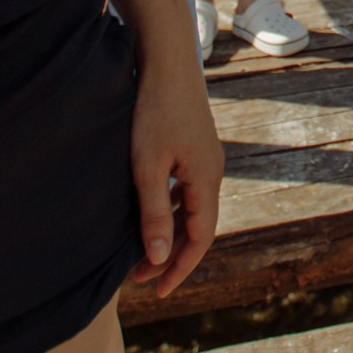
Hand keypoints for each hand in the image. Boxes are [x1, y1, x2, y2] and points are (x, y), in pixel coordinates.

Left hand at [126, 49, 224, 297]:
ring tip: (140, 253)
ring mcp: (205, 158)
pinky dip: (168, 211)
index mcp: (207, 179)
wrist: (166, 60)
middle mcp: (212, 171)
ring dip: (168, 234)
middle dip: (171, 257)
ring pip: (191, 209)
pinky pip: (186, 191)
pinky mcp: (193, 147)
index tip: (157, 292)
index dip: (179, 268)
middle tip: (140, 279)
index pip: (199, 238)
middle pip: (198, 226)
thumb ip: (153, 213)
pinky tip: (147, 213)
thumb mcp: (147, 166)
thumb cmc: (153, 111)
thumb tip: (159, 260)